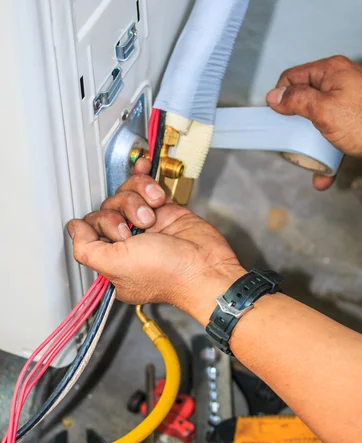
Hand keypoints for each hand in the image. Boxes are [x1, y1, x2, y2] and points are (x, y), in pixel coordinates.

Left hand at [67, 159, 243, 323]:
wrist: (206, 266)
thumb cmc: (169, 273)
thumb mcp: (116, 265)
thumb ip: (87, 248)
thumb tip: (74, 229)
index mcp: (112, 263)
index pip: (89, 230)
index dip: (100, 225)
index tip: (118, 235)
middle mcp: (127, 245)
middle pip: (107, 208)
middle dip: (123, 210)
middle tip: (139, 227)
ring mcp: (145, 226)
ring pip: (126, 194)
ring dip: (138, 197)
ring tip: (154, 212)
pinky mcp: (163, 212)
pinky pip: (145, 188)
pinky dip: (144, 179)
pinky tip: (145, 170)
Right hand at [266, 55, 361, 189]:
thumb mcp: (324, 111)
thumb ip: (296, 100)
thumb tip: (274, 96)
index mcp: (331, 71)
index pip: (292, 77)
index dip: (280, 98)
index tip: (277, 120)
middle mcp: (339, 81)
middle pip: (303, 98)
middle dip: (295, 125)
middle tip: (292, 141)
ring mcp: (348, 99)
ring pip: (317, 118)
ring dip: (310, 143)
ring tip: (309, 160)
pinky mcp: (355, 117)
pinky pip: (332, 130)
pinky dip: (326, 149)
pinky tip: (324, 170)